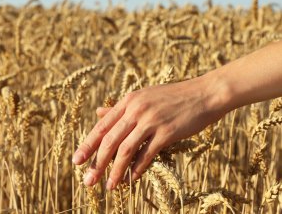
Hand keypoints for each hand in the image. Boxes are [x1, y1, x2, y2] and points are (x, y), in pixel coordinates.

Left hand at [72, 75, 229, 189]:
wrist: (204, 93)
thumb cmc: (173, 97)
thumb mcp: (143, 97)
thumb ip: (120, 108)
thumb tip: (98, 113)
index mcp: (128, 101)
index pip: (102, 126)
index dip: (88, 145)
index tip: (77, 160)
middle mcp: (136, 109)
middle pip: (109, 140)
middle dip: (96, 163)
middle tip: (88, 180)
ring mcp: (151, 120)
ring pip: (125, 150)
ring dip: (115, 171)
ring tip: (109, 187)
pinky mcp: (167, 132)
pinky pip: (147, 154)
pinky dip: (137, 169)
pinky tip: (132, 180)